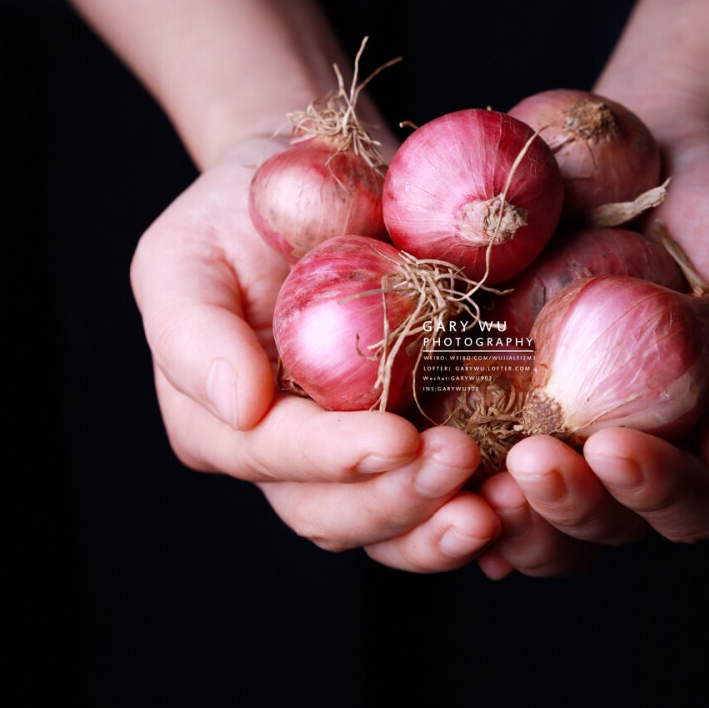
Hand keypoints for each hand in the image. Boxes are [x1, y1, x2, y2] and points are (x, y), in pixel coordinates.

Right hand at [130, 138, 498, 571]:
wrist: (307, 179)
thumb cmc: (233, 212)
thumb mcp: (183, 251)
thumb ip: (194, 329)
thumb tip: (238, 406)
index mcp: (220, 425)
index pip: (275, 457)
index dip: (336, 458)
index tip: (399, 438)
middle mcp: (287, 461)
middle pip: (335, 515)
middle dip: (400, 500)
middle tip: (462, 465)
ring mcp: (354, 460)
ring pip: (392, 528)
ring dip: (445, 528)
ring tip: (503, 509)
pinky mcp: (416, 444)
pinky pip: (446, 501)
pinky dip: (485, 515)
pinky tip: (525, 507)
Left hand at [477, 131, 708, 576]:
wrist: (651, 149)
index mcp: (704, 447)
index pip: (692, 507)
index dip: (655, 491)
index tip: (614, 445)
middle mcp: (625, 459)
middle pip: (599, 530)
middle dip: (566, 509)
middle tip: (532, 465)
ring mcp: (556, 441)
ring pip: (527, 519)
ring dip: (498, 512)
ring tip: (465, 471)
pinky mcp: (488, 405)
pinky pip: (462, 460)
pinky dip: (439, 475)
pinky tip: (415, 456)